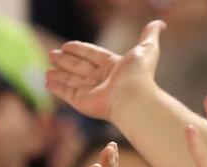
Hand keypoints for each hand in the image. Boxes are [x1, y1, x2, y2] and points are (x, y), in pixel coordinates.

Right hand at [47, 20, 164, 121]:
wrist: (132, 97)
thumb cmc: (138, 74)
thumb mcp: (146, 48)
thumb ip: (149, 35)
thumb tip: (160, 23)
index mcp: (114, 66)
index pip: (93, 55)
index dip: (80, 50)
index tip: (67, 45)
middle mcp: (102, 80)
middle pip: (80, 67)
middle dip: (65, 61)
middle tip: (51, 54)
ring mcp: (92, 92)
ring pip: (71, 81)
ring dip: (59, 75)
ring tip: (46, 70)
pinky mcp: (82, 103)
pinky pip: (67, 94)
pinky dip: (57, 88)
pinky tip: (47, 82)